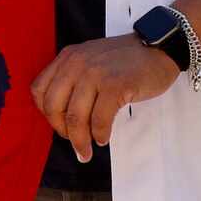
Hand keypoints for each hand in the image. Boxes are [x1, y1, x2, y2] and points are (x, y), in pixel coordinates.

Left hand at [32, 36, 180, 162]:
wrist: (160, 48)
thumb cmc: (127, 61)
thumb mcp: (92, 61)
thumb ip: (74, 80)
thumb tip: (63, 119)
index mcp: (68, 58)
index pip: (39, 90)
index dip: (46, 114)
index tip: (60, 126)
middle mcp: (77, 63)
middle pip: (54, 107)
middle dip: (62, 132)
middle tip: (75, 143)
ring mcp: (95, 74)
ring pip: (75, 117)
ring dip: (80, 140)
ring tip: (86, 151)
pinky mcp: (115, 85)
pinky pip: (99, 119)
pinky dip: (99, 134)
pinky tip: (103, 138)